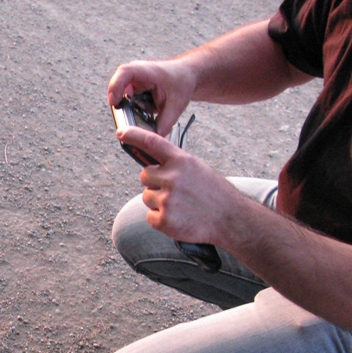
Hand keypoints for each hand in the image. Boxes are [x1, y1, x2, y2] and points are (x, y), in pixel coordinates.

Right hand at [107, 58, 194, 136]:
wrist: (186, 75)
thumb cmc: (181, 83)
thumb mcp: (175, 106)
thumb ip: (163, 124)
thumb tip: (152, 139)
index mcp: (147, 72)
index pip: (125, 73)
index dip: (115, 86)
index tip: (114, 102)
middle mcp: (136, 74)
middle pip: (119, 90)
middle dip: (126, 107)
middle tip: (136, 117)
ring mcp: (133, 81)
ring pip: (124, 100)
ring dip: (134, 109)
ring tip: (151, 109)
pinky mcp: (133, 89)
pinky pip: (128, 103)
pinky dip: (137, 109)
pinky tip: (150, 108)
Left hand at [115, 125, 236, 246]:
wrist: (230, 218)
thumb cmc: (214, 193)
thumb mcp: (197, 168)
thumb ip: (175, 165)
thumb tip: (153, 166)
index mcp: (181, 161)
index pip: (152, 142)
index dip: (134, 136)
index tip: (121, 133)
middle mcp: (172, 177)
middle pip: (145, 176)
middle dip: (155, 182)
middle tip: (175, 191)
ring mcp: (167, 199)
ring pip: (147, 197)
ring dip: (159, 202)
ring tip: (181, 206)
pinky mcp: (164, 220)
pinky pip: (150, 217)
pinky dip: (161, 220)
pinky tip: (179, 218)